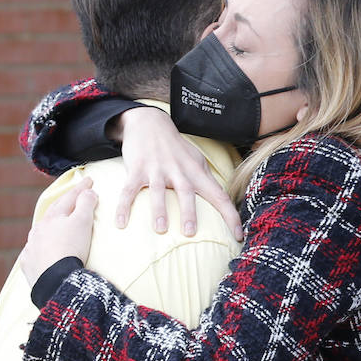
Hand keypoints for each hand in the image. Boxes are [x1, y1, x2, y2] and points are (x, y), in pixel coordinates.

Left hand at [18, 178, 96, 284]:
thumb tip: (88, 191)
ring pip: (40, 231)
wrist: (55, 279)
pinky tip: (41, 248)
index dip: (80, 188)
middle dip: (63, 203)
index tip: (89, 180)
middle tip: (73, 196)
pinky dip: (39, 246)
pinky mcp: (29, 263)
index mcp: (53, 218)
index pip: (69, 198)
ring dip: (49, 225)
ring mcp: (32, 246)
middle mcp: (39, 229)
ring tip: (55, 223)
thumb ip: (85, 204)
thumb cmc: (71, 248)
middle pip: (52, 212)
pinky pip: (34, 251)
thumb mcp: (83, 222)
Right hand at [112, 106, 242, 240]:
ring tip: (161, 229)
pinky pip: (129, 190)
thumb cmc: (177, 149)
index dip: (231, 216)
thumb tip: (223, 204)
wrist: (150, 123)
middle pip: (186, 192)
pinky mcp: (137, 169)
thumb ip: (207, 181)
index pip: (219, 196)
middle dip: (189, 212)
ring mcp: (157, 170)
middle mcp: (179, 171)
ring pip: (158, 191)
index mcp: (197, 173)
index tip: (239, 236)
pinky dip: (123, 207)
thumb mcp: (197, 162)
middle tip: (190, 233)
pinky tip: (120, 223)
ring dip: (159, 210)